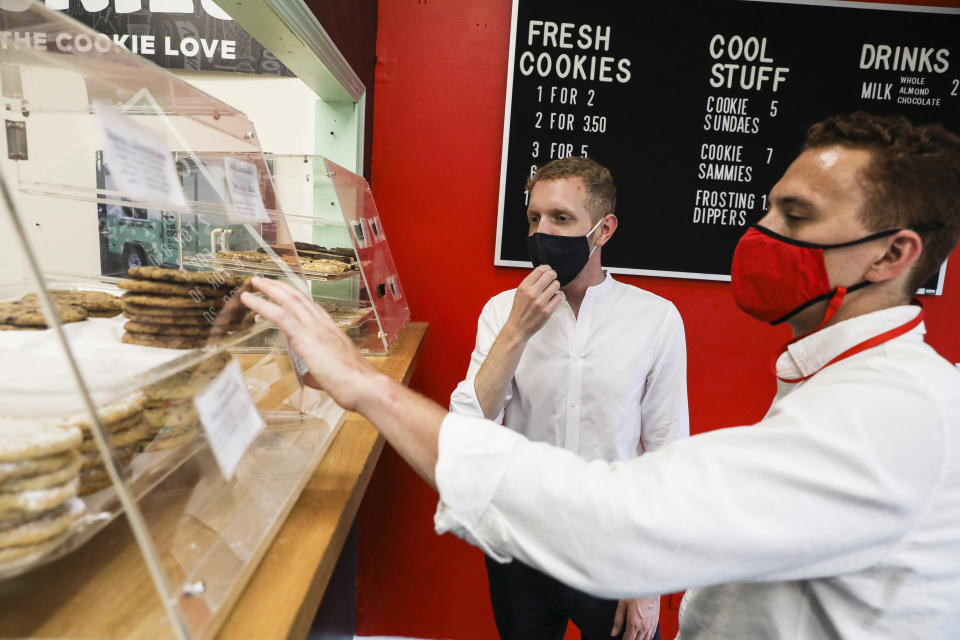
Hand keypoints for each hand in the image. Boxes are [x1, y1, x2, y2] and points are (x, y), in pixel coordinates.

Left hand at [240, 277, 381, 411]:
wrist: (364, 386)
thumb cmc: (354, 385)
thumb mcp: (335, 375)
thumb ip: (320, 372)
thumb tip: (313, 377)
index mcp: (332, 332)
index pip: (312, 308)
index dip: (297, 297)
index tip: (286, 291)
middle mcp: (324, 325)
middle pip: (299, 298)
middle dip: (281, 287)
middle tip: (266, 280)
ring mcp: (315, 328)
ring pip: (289, 300)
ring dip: (270, 289)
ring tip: (255, 281)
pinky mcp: (305, 336)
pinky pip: (280, 314)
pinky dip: (262, 304)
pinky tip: (250, 299)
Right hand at [503, 265, 561, 341]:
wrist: (517, 327)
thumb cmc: (519, 310)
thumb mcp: (520, 293)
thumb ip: (530, 282)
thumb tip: (544, 271)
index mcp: (524, 287)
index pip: (540, 269)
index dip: (547, 268)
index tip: (548, 271)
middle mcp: (531, 293)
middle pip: (550, 274)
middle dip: (553, 275)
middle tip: (553, 279)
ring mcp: (540, 302)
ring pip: (556, 285)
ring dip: (555, 287)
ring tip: (551, 291)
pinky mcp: (547, 311)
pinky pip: (558, 297)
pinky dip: (556, 298)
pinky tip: (551, 301)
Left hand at [611, 596, 658, 639]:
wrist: (649, 585)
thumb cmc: (636, 592)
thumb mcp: (622, 605)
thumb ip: (618, 621)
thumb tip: (614, 632)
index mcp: (634, 623)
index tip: (621, 639)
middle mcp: (644, 626)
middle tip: (626, 637)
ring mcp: (651, 625)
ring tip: (633, 637)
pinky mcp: (656, 622)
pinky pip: (651, 635)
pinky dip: (646, 638)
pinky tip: (642, 637)